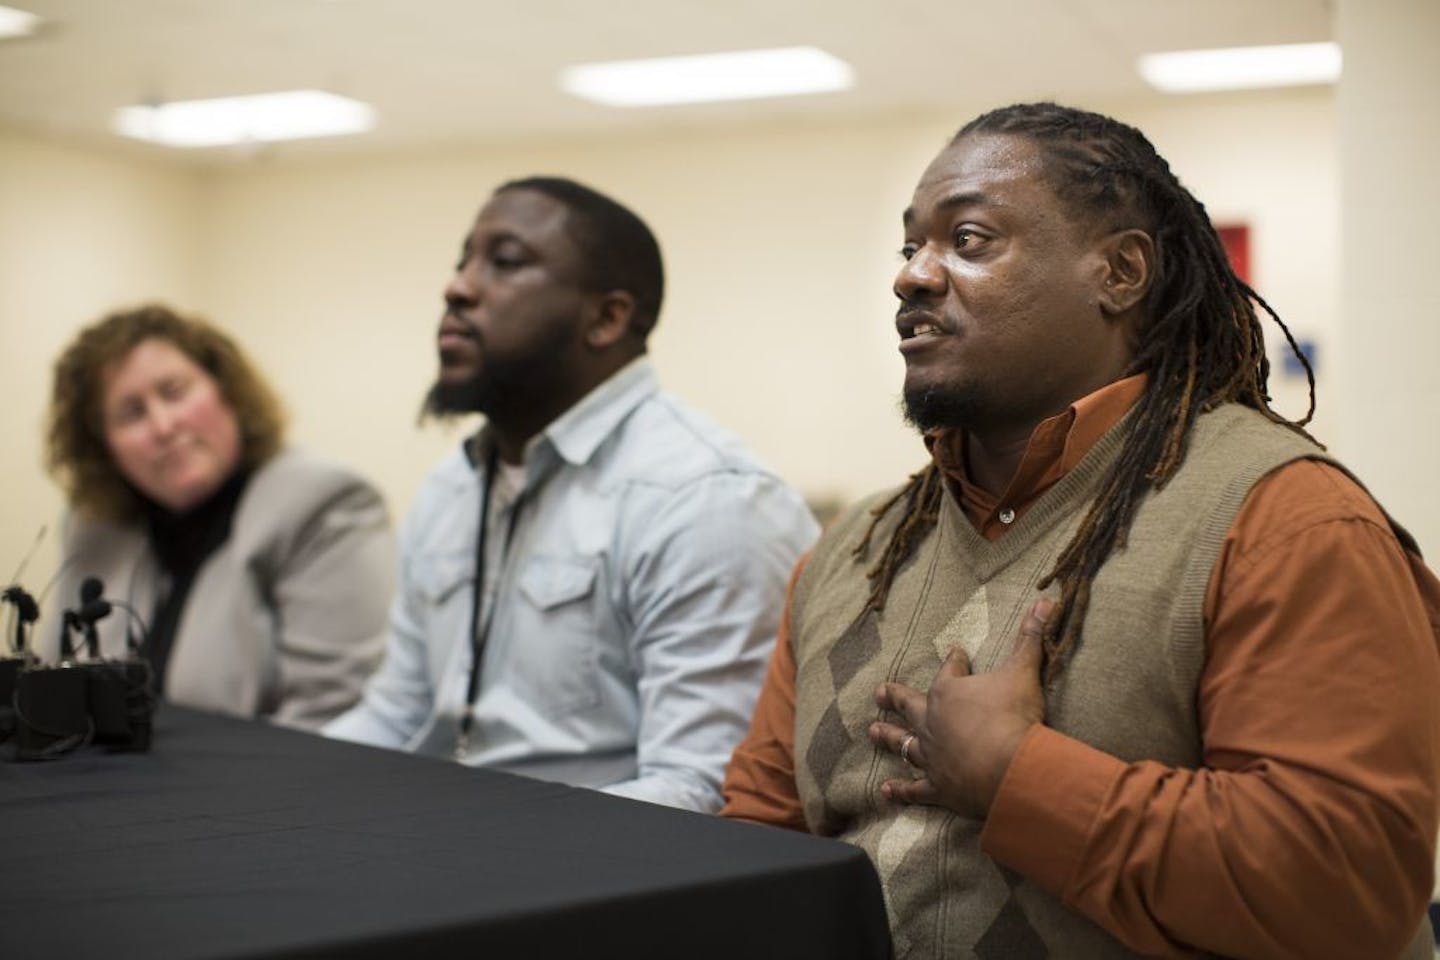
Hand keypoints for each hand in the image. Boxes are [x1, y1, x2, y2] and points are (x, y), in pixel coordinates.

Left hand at [868, 598, 1050, 817]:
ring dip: (888, 738)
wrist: (1009, 766)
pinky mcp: (938, 787)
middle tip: (877, 694)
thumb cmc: (1013, 715)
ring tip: (872, 732)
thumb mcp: (1024, 671)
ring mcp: (932, 755)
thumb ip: (1031, 637)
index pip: (950, 669)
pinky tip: (885, 790)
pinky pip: (914, 789)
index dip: (955, 660)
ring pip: (904, 744)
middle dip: (894, 698)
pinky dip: (900, 790)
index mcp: (949, 692)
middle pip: (908, 706)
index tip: (955, 652)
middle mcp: (932, 722)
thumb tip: (1047, 600)